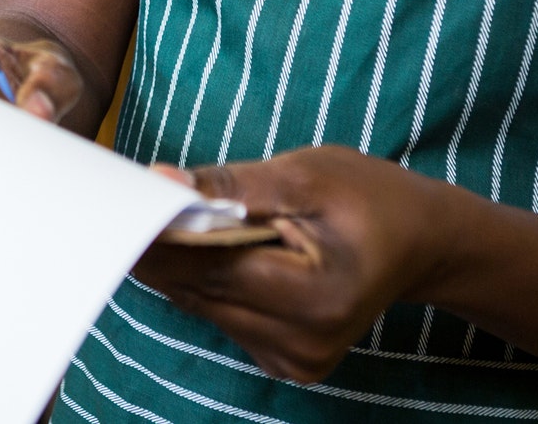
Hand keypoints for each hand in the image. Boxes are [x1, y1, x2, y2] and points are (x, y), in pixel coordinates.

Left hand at [133, 146, 459, 383]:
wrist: (421, 243)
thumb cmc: (371, 198)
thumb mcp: (307, 174)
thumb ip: (230, 184)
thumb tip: (160, 182)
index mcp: (313, 298)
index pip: (207, 267)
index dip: (157, 234)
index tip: (117, 199)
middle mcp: (300, 344)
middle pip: (197, 291)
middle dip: (159, 244)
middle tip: (122, 197)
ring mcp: (293, 360)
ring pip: (201, 305)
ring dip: (178, 262)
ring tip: (161, 215)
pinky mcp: (285, 362)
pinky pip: (220, 314)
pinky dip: (204, 280)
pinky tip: (203, 248)